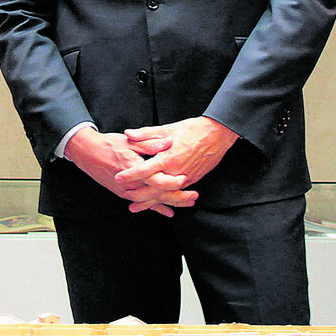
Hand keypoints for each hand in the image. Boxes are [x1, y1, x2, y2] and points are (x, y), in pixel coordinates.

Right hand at [64, 127, 196, 215]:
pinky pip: (143, 203)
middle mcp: (131, 183)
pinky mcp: (124, 194)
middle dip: (177, 197)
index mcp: (135, 168)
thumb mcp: (130, 140)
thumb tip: (168, 143)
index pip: (156, 180)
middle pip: (158, 194)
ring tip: (188, 203)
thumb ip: (150, 143)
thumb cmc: (109, 144)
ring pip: (152, 201)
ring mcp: (127, 191)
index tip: (185, 179)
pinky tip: (168, 212)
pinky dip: (156, 208)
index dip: (172, 181)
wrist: (87, 154)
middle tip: (194, 197)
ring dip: (171, 203)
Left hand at [118, 116, 237, 193]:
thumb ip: (146, 134)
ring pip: (165, 194)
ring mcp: (185, 177)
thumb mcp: (168, 129)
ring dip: (149, 201)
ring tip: (135, 206)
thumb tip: (128, 134)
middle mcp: (176, 170)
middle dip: (138, 195)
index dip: (131, 175)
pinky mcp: (192, 180)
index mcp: (168, 157)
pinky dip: (165, 200)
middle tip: (125, 195)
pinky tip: (157, 203)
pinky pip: (176, 193)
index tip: (118, 178)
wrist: (217, 134)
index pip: (145, 170)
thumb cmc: (192, 129)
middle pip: (154, 188)